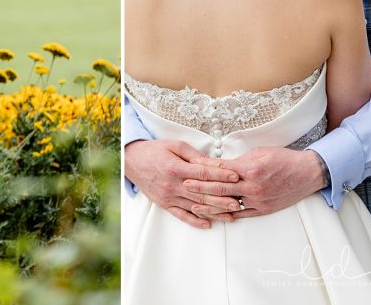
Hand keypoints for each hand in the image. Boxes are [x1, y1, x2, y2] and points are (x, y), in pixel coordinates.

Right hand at [124, 139, 239, 228]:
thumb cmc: (154, 150)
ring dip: (214, 212)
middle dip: (222, 197)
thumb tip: (212, 162)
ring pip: (195, 206)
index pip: (202, 173)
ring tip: (231, 215)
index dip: (220, 174)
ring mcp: (168, 197)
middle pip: (202, 193)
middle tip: (240, 201)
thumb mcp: (174, 145)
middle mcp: (172, 185)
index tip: (235, 176)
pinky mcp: (164, 204)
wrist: (131, 161)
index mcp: (175, 168)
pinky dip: (195, 221)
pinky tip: (208, 224)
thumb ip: (193, 154)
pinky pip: (181, 215)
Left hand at [183, 147, 325, 218]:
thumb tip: (220, 165)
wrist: (306, 173)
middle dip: (200, 187)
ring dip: (210, 205)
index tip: (189, 168)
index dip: (203, 169)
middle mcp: (252, 186)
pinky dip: (227, 215)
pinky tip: (215, 216)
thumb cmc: (282, 158)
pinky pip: (242, 214)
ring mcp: (258, 200)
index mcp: (249, 168)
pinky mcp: (263, 210)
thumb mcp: (258, 152)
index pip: (220, 170)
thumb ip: (238, 160)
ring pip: (229, 204)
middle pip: (220, 188)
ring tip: (193, 205)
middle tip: (184, 185)